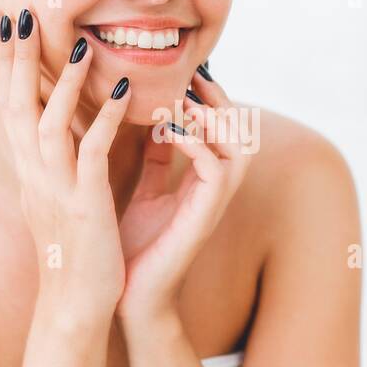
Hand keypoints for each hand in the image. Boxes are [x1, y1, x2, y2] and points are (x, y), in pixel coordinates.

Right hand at [0, 10, 129, 317]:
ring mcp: (55, 190)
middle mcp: (33, 176)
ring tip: (81, 45)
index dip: (7, 67)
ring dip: (63, 82)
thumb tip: (57, 128)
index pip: (10, 108)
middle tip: (22, 14)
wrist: (76, 306)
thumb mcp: (59, 199)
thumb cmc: (76, 253)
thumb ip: (56, 162)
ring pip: (48, 124)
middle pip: (15, 106)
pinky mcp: (84, 206)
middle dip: (18, 60)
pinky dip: (105, 118)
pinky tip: (122, 90)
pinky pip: (92, 153)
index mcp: (28, 173)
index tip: (9, 27)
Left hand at [117, 67, 250, 323]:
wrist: (126, 296)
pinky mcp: (204, 216)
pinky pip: (217, 168)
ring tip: (183, 96)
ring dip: (213, 116)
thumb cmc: (133, 247)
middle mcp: (215, 189)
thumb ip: (152, 156)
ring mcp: (214, 203)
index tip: (182, 71)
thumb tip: (147, 115)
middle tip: (192, 72)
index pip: (220, 126)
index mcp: (202, 180)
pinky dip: (197, 143)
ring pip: (238, 145)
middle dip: (219, 97)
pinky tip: (170, 128)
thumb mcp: (141, 189)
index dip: (207, 96)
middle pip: (240, 129)